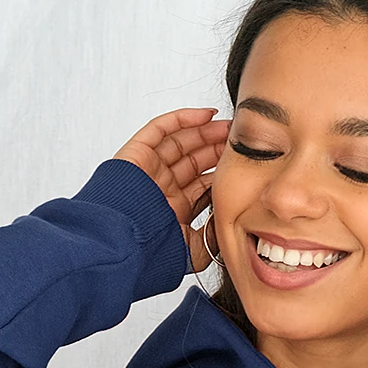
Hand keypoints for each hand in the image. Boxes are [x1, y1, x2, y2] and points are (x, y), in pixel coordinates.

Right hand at [114, 107, 228, 272]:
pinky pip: (161, 129)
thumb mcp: (193, 251)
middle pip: (194, 161)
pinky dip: (183, 119)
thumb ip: (212, 237)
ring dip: (205, 132)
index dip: (223, 172)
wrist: (123, 246)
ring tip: (228, 126)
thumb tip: (232, 222)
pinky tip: (207, 115)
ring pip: (181, 142)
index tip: (244, 163)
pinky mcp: (137, 153)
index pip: (202, 184)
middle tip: (240, 139)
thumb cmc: (152, 252)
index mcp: (174, 209)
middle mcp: (163, 188)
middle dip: (218, 149)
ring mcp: (150, 169)